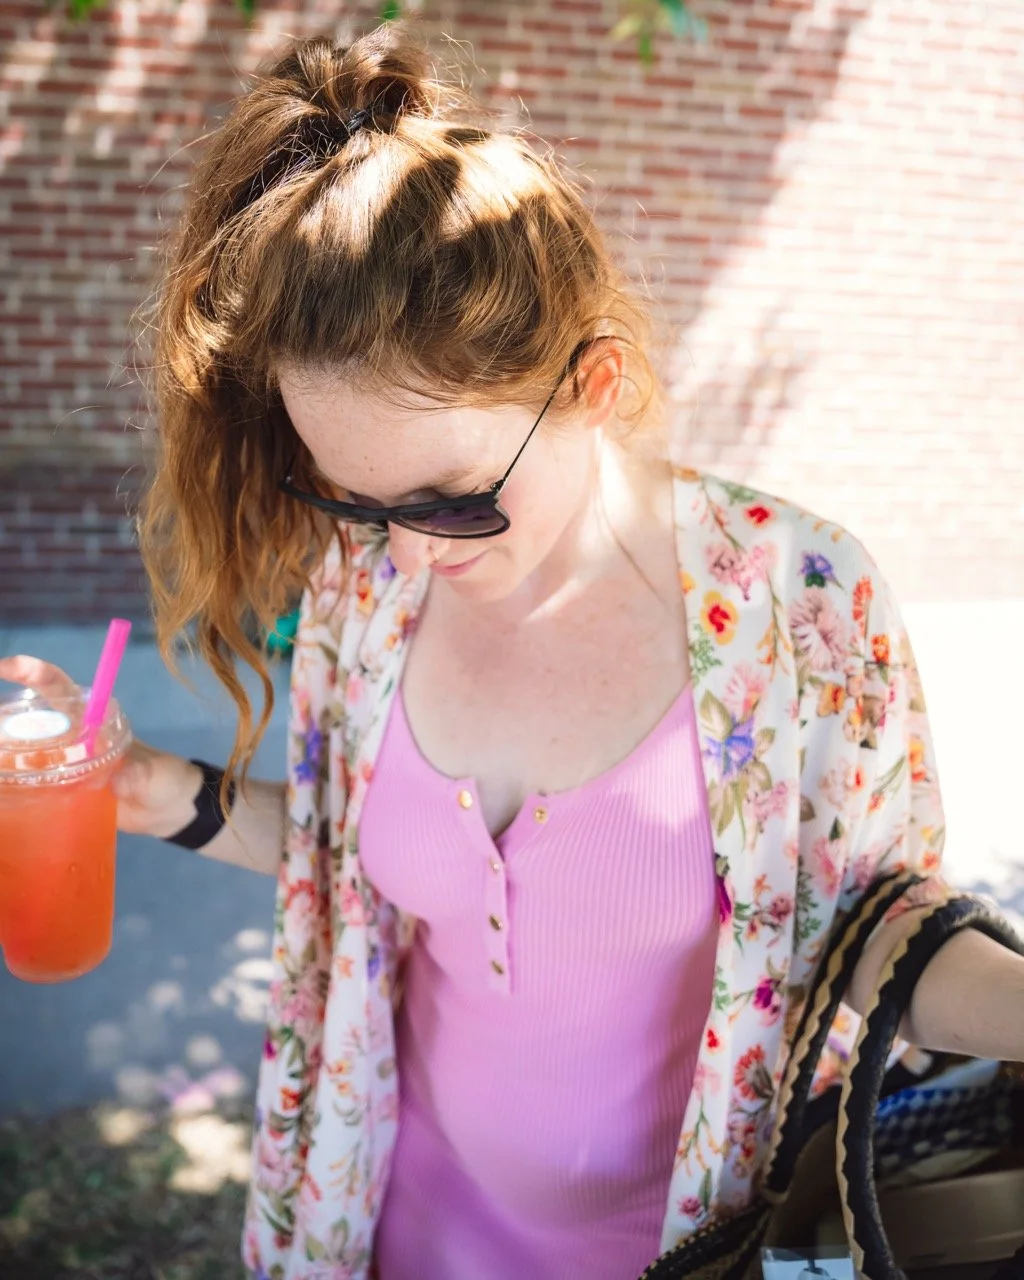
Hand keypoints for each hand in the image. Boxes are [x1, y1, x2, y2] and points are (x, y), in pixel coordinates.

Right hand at [0, 654, 202, 839]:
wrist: (169, 810)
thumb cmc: (165, 780)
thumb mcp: (156, 775)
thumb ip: (141, 775)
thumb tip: (122, 781)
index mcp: (92, 719)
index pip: (56, 687)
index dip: (31, 672)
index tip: (4, 667)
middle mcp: (71, 736)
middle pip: (28, 719)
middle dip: (4, 719)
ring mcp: (63, 763)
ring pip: (23, 750)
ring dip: (5, 753)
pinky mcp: (61, 790)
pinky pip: (30, 782)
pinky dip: (13, 786)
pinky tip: (4, 792)